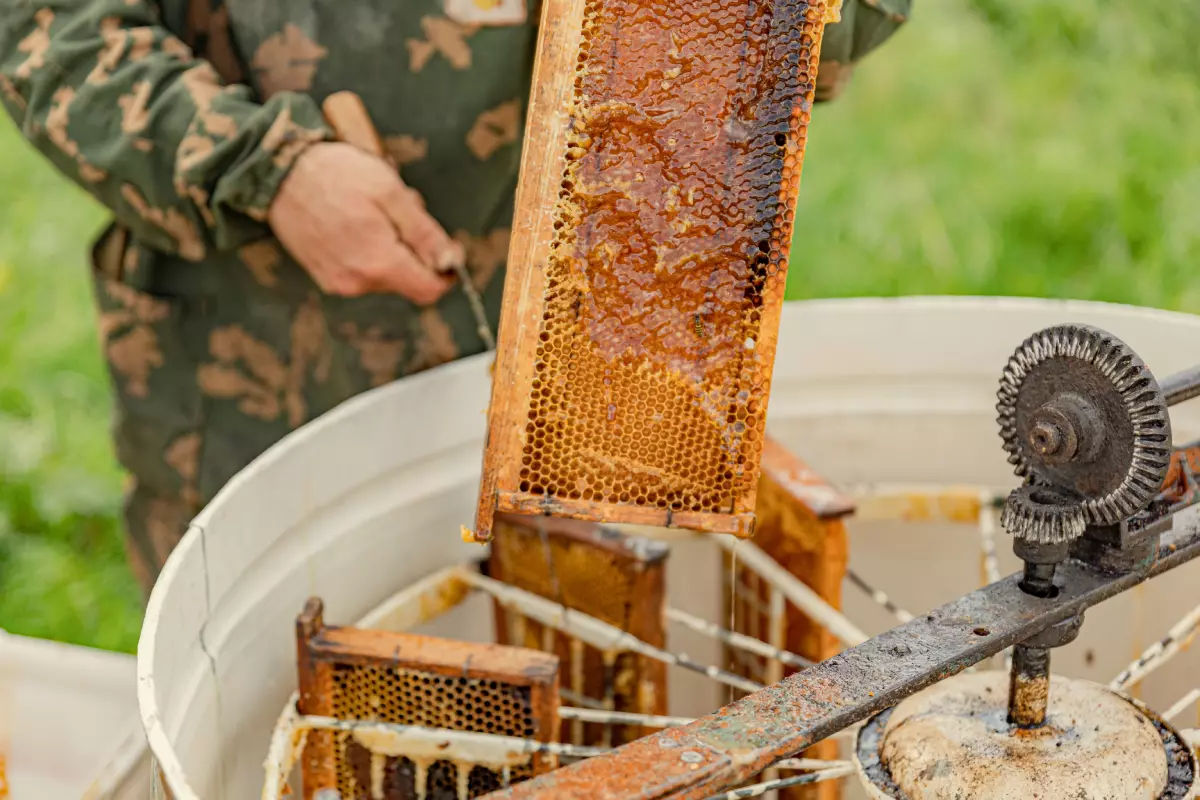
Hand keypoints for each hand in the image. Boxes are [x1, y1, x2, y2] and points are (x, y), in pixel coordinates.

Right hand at [267, 142, 462, 302]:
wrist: (278, 173)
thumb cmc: (335, 175)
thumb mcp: (391, 193)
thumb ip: (424, 233)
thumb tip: (450, 262)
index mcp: (379, 263)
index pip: (429, 290)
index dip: (445, 270)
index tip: (445, 246)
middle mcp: (358, 282)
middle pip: (408, 280)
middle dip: (414, 249)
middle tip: (402, 209)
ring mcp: (338, 282)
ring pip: (385, 274)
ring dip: (391, 246)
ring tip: (374, 210)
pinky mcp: (324, 276)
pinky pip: (362, 270)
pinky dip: (369, 249)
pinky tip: (356, 219)